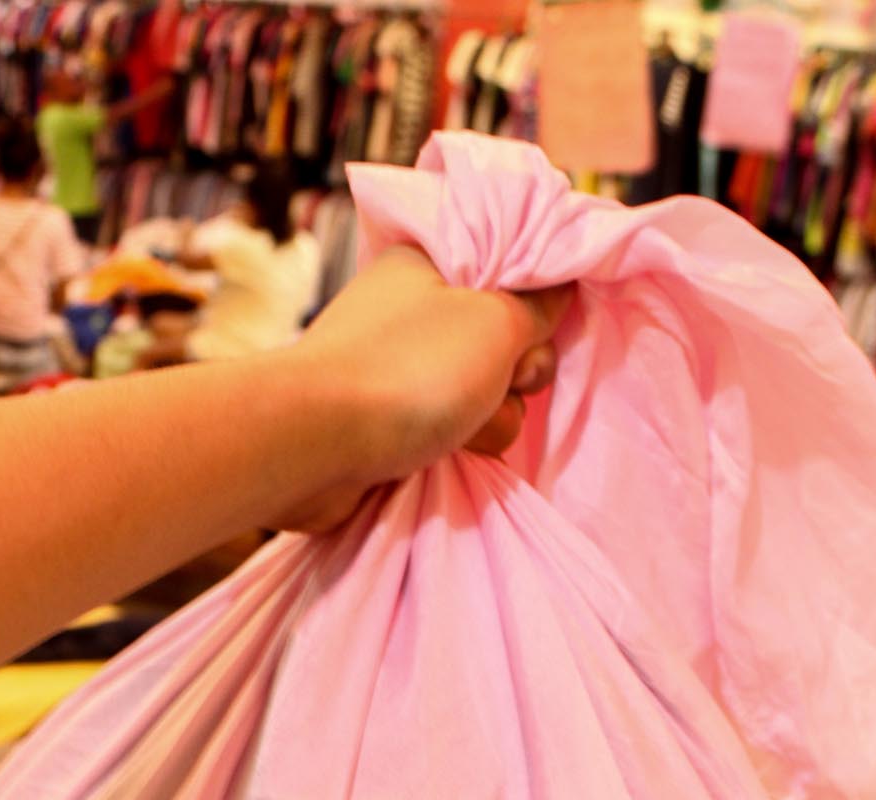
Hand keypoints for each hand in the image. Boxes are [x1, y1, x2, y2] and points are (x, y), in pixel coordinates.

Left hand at [273, 247, 572, 532]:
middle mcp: (415, 314)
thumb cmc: (409, 369)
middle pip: (505, 346)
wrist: (315, 444)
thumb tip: (560, 286)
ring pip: (484, 399)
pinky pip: (450, 436)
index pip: (513, 278)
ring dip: (489, 423)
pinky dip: (456, 449)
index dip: (536, 311)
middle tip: (499, 385)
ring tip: (460, 433)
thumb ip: (538, 303)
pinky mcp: (388, 427)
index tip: (536, 332)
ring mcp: (399, 373)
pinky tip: (441, 458)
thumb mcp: (496, 320)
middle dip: (515, 377)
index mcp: (433, 266)